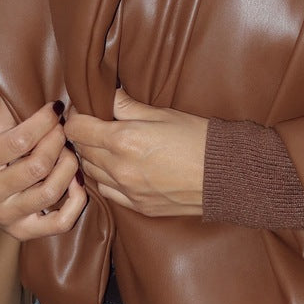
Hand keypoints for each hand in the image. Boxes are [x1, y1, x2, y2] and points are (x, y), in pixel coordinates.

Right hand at [0, 98, 86, 240]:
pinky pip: (60, 222)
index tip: (55, 109)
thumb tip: (24, 79)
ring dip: (69, 166)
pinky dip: (77, 201)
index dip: (43, 121)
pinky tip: (77, 182)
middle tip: (65, 130)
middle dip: (59, 142)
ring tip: (70, 152)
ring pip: (51, 192)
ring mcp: (7, 217)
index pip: (18, 140)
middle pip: (37, 166)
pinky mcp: (24, 232)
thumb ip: (5, 111)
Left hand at [64, 90, 207, 217]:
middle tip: (95, 125)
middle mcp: (119, 168)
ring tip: (106, 147)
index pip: (77, 129)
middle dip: (84, 136)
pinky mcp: (138, 206)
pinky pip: (108, 192)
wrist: (226, 176)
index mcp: (123, 141)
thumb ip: (127, 106)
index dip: (77, 117)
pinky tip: (117, 169)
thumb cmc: (198, 139)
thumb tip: (107, 96)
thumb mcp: (163, 114)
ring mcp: (127, 191)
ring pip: (91, 173)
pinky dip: (105, 179)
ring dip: (92, 158)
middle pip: (81, 151)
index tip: (86, 111)